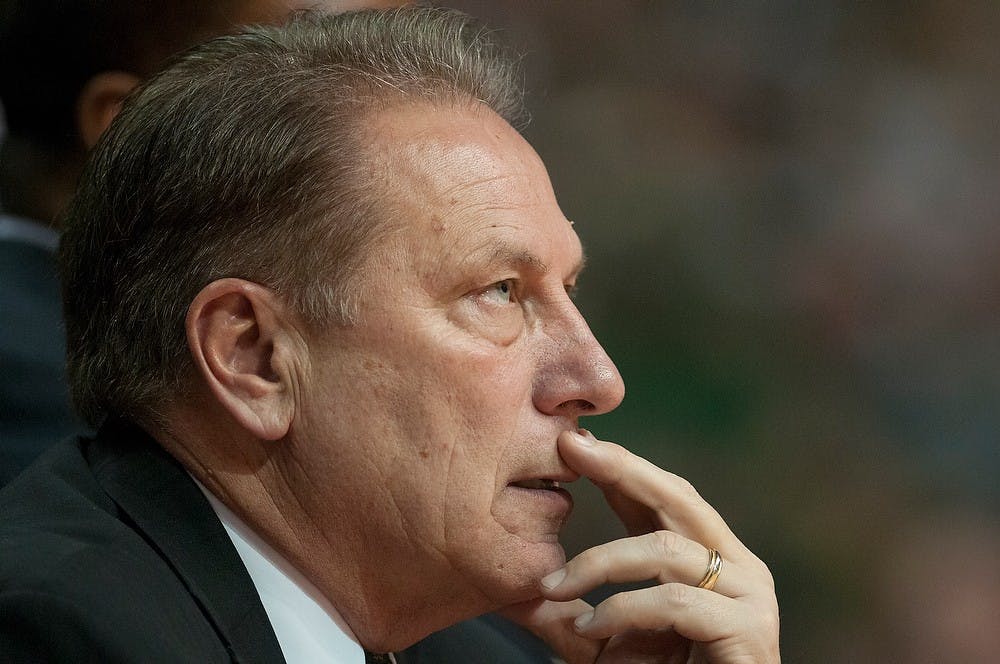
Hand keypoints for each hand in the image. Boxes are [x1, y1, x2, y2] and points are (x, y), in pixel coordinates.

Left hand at [502, 430, 778, 662]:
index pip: (662, 497)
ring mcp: (750, 595)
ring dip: (600, 562)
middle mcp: (737, 565)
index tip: (570, 444)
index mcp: (709, 558)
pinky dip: (624, 610)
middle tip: (572, 447)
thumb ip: (568, 614)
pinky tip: (591, 627)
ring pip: (667, 549)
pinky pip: (675, 601)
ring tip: (555, 587)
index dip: (618, 467)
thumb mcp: (603, 643)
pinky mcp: (748, 630)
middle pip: (678, 497)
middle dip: (621, 467)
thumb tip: (513, 588)